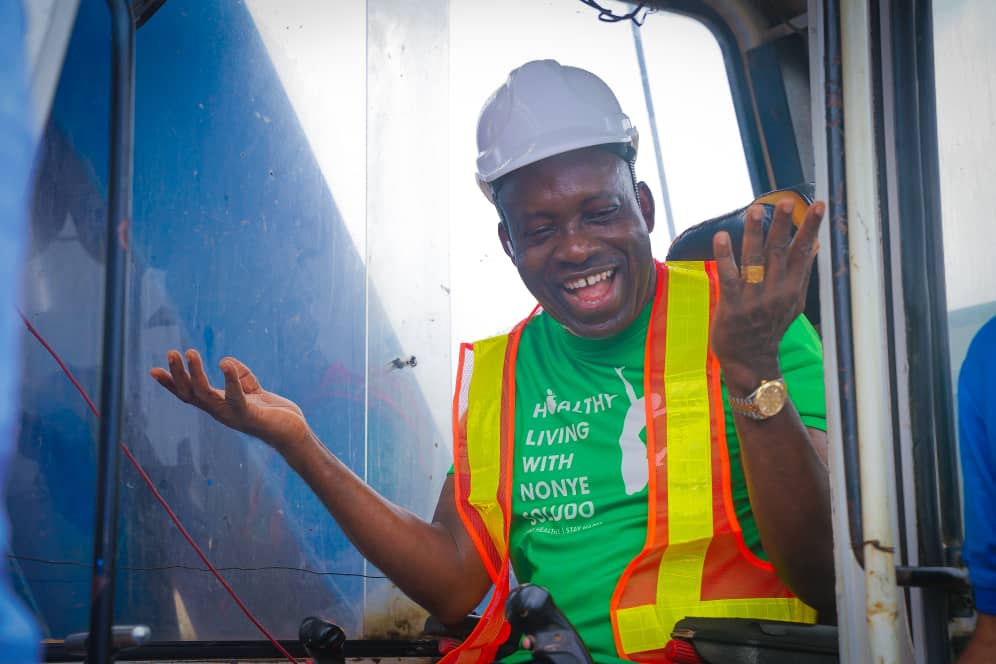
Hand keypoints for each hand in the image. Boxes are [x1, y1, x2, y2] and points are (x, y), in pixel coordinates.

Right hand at [150, 349, 309, 450]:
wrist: (293, 434)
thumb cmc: (272, 413)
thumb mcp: (251, 387)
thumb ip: (238, 374)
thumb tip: (225, 361)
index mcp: (219, 405)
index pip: (189, 394)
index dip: (171, 384)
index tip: (153, 370)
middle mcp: (220, 412)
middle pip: (191, 394)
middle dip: (178, 374)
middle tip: (171, 353)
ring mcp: (232, 415)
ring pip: (206, 395)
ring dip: (195, 374)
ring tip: (189, 353)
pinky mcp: (249, 415)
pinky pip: (236, 396)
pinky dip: (229, 380)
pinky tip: (224, 363)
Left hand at [710, 198, 823, 393]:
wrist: (750, 360)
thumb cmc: (770, 327)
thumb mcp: (793, 302)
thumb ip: (802, 273)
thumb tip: (815, 245)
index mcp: (792, 288)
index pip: (803, 252)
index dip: (811, 228)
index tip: (818, 205)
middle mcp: (776, 291)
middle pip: (780, 252)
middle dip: (783, 226)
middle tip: (785, 201)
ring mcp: (754, 298)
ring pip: (755, 260)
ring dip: (754, 233)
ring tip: (755, 209)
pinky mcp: (733, 305)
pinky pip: (729, 277)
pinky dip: (725, 256)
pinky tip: (721, 236)